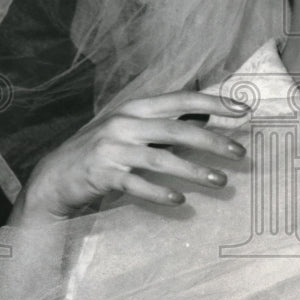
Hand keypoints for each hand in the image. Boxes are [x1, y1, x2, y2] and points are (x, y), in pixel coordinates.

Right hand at [14, 90, 249, 222]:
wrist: (55, 176)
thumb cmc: (102, 150)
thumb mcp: (131, 128)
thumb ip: (162, 122)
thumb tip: (207, 120)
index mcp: (136, 107)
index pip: (181, 99)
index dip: (213, 103)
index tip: (243, 110)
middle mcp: (125, 123)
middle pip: (177, 130)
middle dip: (213, 141)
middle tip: (239, 153)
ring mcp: (112, 149)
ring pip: (162, 158)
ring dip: (194, 170)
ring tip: (220, 181)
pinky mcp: (102, 174)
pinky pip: (137, 184)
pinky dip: (159, 193)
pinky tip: (180, 200)